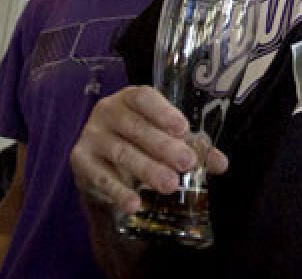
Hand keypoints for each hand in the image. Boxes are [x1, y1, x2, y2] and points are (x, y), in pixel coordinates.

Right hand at [69, 86, 228, 214]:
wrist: (102, 164)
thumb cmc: (142, 142)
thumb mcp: (167, 139)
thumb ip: (194, 147)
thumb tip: (220, 164)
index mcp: (131, 98)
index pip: (145, 98)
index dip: (163, 112)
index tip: (183, 128)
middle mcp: (108, 111)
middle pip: (136, 128)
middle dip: (164, 147)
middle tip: (186, 163)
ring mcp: (92, 135)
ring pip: (122, 153)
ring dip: (147, 169)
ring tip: (170, 185)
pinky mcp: (80, 161)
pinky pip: (101, 178)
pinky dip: (120, 192)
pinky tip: (135, 204)